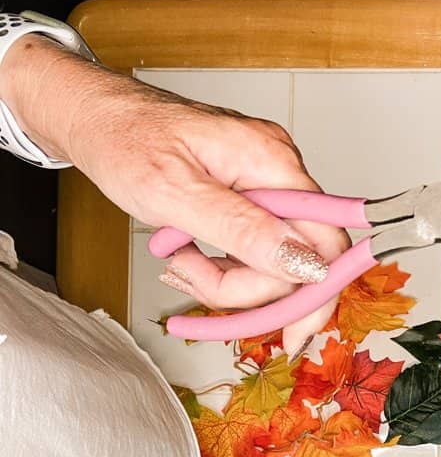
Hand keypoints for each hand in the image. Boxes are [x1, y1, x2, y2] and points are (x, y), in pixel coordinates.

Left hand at [0, 35, 348, 350]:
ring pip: (272, 263)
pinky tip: (190, 256)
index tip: (290, 337)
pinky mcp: (251, 199)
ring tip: (179, 261)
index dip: (315, 295)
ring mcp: (267, 186)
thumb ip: (244, 230)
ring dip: (227, 278)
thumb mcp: (176, 195)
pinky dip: (224, 266)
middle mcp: (280, 173)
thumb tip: (306, 265)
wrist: (97, 119)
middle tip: (192, 278)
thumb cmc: (126, 141)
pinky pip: (255, 251)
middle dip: (247, 286)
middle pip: (297, 261)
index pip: (327, 243)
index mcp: (272, 163)